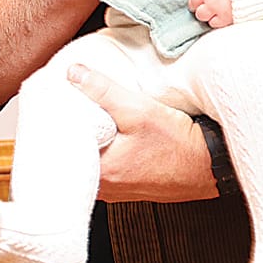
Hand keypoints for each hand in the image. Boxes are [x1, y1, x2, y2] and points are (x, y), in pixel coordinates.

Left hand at [68, 63, 217, 203]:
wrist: (214, 164)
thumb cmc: (180, 144)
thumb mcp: (139, 109)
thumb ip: (103, 91)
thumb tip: (74, 73)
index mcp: (101, 172)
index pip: (61, 151)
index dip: (54, 129)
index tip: (49, 111)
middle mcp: (106, 187)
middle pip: (74, 158)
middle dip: (69, 135)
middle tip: (63, 111)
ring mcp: (119, 189)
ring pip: (90, 164)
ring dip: (87, 144)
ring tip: (82, 120)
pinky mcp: (132, 186)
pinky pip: (107, 168)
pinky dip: (103, 152)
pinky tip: (107, 136)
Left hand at [189, 0, 232, 27]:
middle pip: (194, 0)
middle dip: (196, 2)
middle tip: (202, 3)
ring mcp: (216, 7)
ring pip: (200, 14)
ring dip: (204, 13)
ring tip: (210, 12)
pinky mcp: (226, 18)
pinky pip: (213, 23)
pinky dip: (215, 21)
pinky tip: (220, 18)